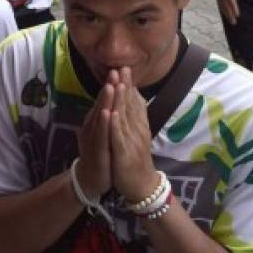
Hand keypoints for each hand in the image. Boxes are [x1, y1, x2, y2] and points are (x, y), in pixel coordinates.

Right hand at [75, 80, 113, 200]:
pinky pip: (100, 135)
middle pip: (101, 104)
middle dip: (109, 87)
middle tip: (115, 70)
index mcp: (96, 121)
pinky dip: (104, 123)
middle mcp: (92, 126)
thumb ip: (108, 116)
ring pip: (100, 116)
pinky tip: (107, 113)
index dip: (112, 85)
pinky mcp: (96, 151)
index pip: (104, 100)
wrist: (91, 181)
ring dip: (105, 101)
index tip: (120, 69)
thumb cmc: (101, 155)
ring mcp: (92, 138)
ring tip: (111, 86)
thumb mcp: (104, 133)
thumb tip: (115, 99)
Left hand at [107, 68, 158, 201]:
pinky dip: (115, 125)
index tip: (124, 67)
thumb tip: (135, 98)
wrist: (141, 186)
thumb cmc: (136, 159)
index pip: (135, 101)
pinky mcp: (124, 154)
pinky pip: (119, 138)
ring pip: (125, 118)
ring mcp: (132, 142)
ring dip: (121, 101)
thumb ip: (136, 117)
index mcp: (139, 126)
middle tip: (122, 67)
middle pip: (131, 105)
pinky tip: (111, 114)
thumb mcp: (137, 135)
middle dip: (125, 86)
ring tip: (117, 83)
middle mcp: (138, 131)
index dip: (129, 84)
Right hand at [210, 0, 240, 25]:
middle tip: (234, 22)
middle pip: (226, 7)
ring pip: (223, 7)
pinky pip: (220, 5)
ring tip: (230, 21)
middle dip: (230, 15)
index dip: (234, 9)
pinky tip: (225, 13)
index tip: (238, 15)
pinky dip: (223, 10)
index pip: (231, 2)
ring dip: (227, 14)